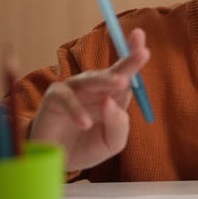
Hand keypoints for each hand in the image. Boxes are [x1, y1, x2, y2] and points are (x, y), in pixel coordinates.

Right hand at [29, 28, 149, 171]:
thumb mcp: (111, 142)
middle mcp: (95, 88)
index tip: (140, 36)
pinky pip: (67, 99)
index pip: (126, 73)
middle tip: (142, 54)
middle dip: (128, 62)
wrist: (58, 162)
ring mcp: (74, 90)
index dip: (134, 54)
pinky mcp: (54, 98)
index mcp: (112, 95)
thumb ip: (118, 125)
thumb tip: (111, 104)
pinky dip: (77, 110)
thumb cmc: (87, 148)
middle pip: (113, 72)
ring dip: (106, 80)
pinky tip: (85, 123)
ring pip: (91, 80)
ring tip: (121, 84)